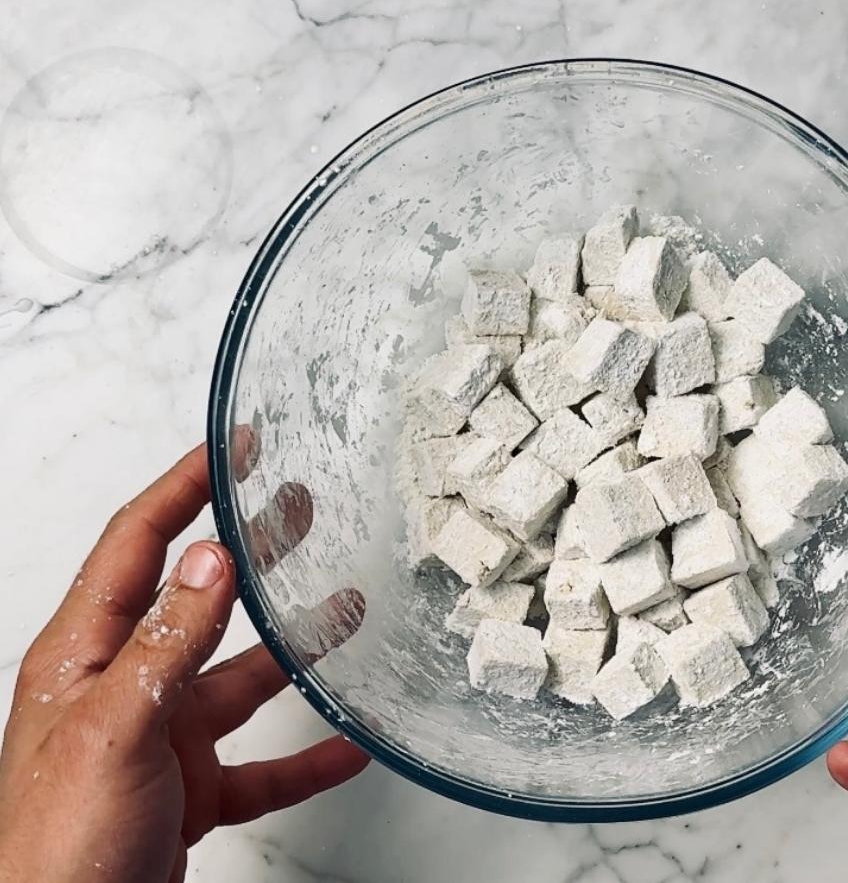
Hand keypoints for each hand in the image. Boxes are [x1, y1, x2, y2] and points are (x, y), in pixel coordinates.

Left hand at [0, 443, 369, 882]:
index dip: (186, 487)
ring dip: (294, 649)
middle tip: (294, 510)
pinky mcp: (188, 789)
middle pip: (196, 597)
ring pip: (240, 678)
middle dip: (249, 551)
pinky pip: (262, 764)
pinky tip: (347, 746)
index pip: (136, 543)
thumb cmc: (54, 851)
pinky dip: (308, 756)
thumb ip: (167, 644)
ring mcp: (159, 738)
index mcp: (86, 655)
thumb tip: (210, 561)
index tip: (233, 450)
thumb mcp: (114, 730)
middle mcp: (123, 686)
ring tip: (344, 612)